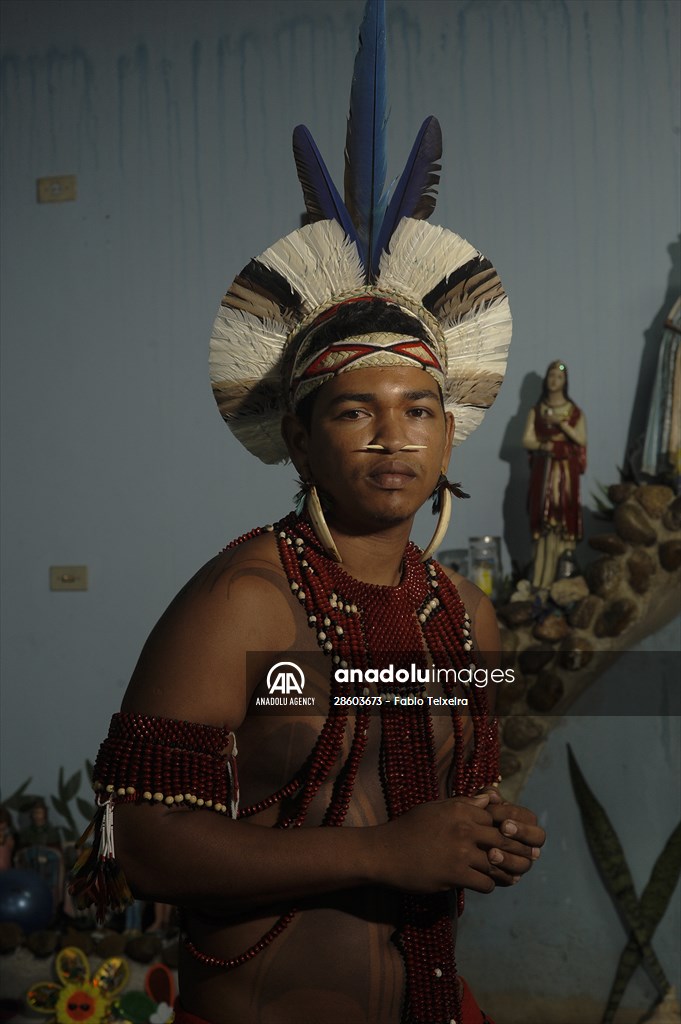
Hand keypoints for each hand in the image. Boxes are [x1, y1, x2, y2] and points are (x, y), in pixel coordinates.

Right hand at [375, 794, 540, 894]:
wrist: (385, 853)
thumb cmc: (409, 828)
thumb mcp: (435, 809)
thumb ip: (463, 804)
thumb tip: (487, 799)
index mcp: (460, 809)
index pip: (497, 818)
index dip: (506, 829)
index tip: (510, 839)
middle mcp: (464, 828)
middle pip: (503, 840)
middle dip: (512, 851)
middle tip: (518, 861)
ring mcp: (460, 852)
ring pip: (497, 864)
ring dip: (501, 871)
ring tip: (503, 875)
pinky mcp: (455, 874)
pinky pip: (485, 882)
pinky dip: (487, 885)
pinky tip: (480, 883)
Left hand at [478, 788, 544, 885]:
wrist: (456, 841)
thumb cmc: (471, 818)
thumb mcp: (476, 805)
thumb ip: (484, 797)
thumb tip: (492, 795)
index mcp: (523, 823)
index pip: (529, 818)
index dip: (515, 815)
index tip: (496, 813)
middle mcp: (527, 843)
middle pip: (538, 839)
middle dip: (522, 833)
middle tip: (503, 829)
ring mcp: (520, 861)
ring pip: (525, 862)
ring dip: (509, 857)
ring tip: (491, 852)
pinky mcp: (508, 877)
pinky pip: (510, 878)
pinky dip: (499, 872)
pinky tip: (487, 865)